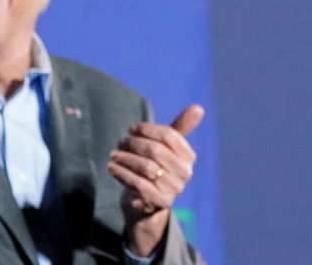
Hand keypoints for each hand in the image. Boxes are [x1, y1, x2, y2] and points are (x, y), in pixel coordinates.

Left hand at [108, 103, 203, 256]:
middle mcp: (185, 173)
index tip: (132, 129)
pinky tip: (112, 167)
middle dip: (134, 143)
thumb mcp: (166, 148)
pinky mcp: (159, 202)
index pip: (169, 135)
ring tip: (113, 155)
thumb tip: (198, 107)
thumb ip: (179, 128)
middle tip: (121, 142)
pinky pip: (138, 183)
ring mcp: (174, 189)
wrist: (147, 204)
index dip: (148, 129)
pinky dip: (122, 173)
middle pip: (156, 150)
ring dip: (125, 158)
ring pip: (146, 167)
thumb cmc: (156, 168)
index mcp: (188, 156)